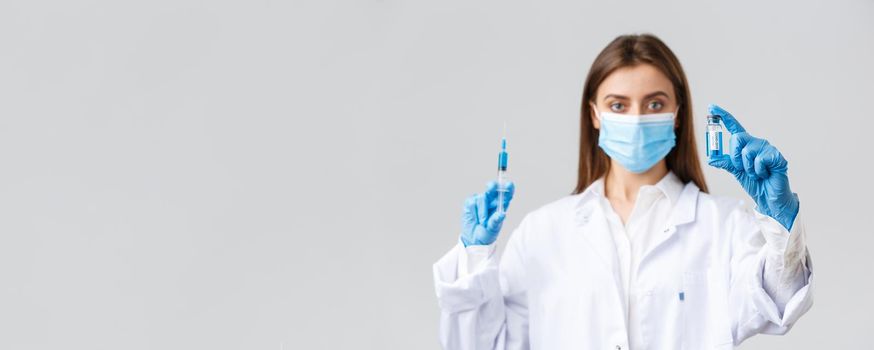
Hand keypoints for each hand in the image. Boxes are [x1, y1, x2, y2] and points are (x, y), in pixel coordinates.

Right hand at [460, 181, 514, 245]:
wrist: (473, 239)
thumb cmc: (487, 233)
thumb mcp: (493, 229)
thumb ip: (496, 221)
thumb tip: (501, 214)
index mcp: (502, 205)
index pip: (507, 193)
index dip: (508, 187)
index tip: (508, 185)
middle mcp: (492, 200)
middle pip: (493, 187)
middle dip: (493, 186)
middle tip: (491, 187)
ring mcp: (481, 200)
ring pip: (482, 197)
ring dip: (482, 212)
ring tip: (482, 222)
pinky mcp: (470, 202)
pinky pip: (472, 202)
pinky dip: (474, 212)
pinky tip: (475, 218)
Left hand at [707, 104, 799, 230]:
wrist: (769, 197)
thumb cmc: (755, 182)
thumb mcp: (736, 171)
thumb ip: (726, 162)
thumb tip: (710, 158)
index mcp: (746, 144)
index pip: (733, 127)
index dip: (723, 116)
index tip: (711, 107)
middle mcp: (757, 143)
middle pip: (737, 138)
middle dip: (734, 156)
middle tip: (741, 168)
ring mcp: (767, 148)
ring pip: (747, 151)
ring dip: (747, 168)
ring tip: (756, 173)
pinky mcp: (776, 156)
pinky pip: (759, 160)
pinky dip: (758, 171)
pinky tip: (765, 174)